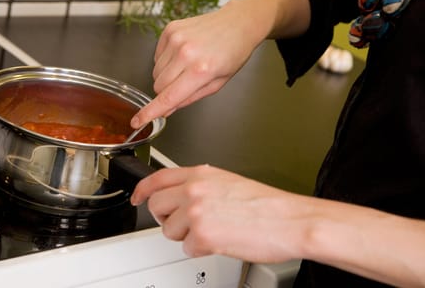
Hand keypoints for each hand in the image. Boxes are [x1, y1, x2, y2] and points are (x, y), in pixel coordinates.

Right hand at [130, 1, 261, 128]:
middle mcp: (185, 54)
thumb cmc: (233, 54)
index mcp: (200, 71)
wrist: (237, 23)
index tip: (137, 121)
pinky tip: (183, 54)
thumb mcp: (217, 84)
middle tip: (185, 83)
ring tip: (187, 65)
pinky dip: (166, 60)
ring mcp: (176, 39)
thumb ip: (189, 98)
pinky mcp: (170, 29)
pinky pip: (157, 56)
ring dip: (167, 75)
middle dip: (167, 91)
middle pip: (158, 85)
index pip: (168, 97)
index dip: (150, 112)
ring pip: (155, 72)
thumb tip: (166, 109)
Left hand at [131, 164, 306, 261]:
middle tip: (183, 223)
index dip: (142, 190)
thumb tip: (183, 193)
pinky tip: (221, 241)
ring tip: (212, 231)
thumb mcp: (228, 182)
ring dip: (186, 236)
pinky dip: (201, 250)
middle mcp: (194, 190)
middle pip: (156, 206)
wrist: (289, 221)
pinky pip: (187, 249)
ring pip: (169, 230)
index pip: (157, 178)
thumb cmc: (266, 205)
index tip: (136, 198)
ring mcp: (196, 212)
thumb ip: (201, 184)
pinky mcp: (202, 235)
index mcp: (201, 174)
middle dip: (166, 218)